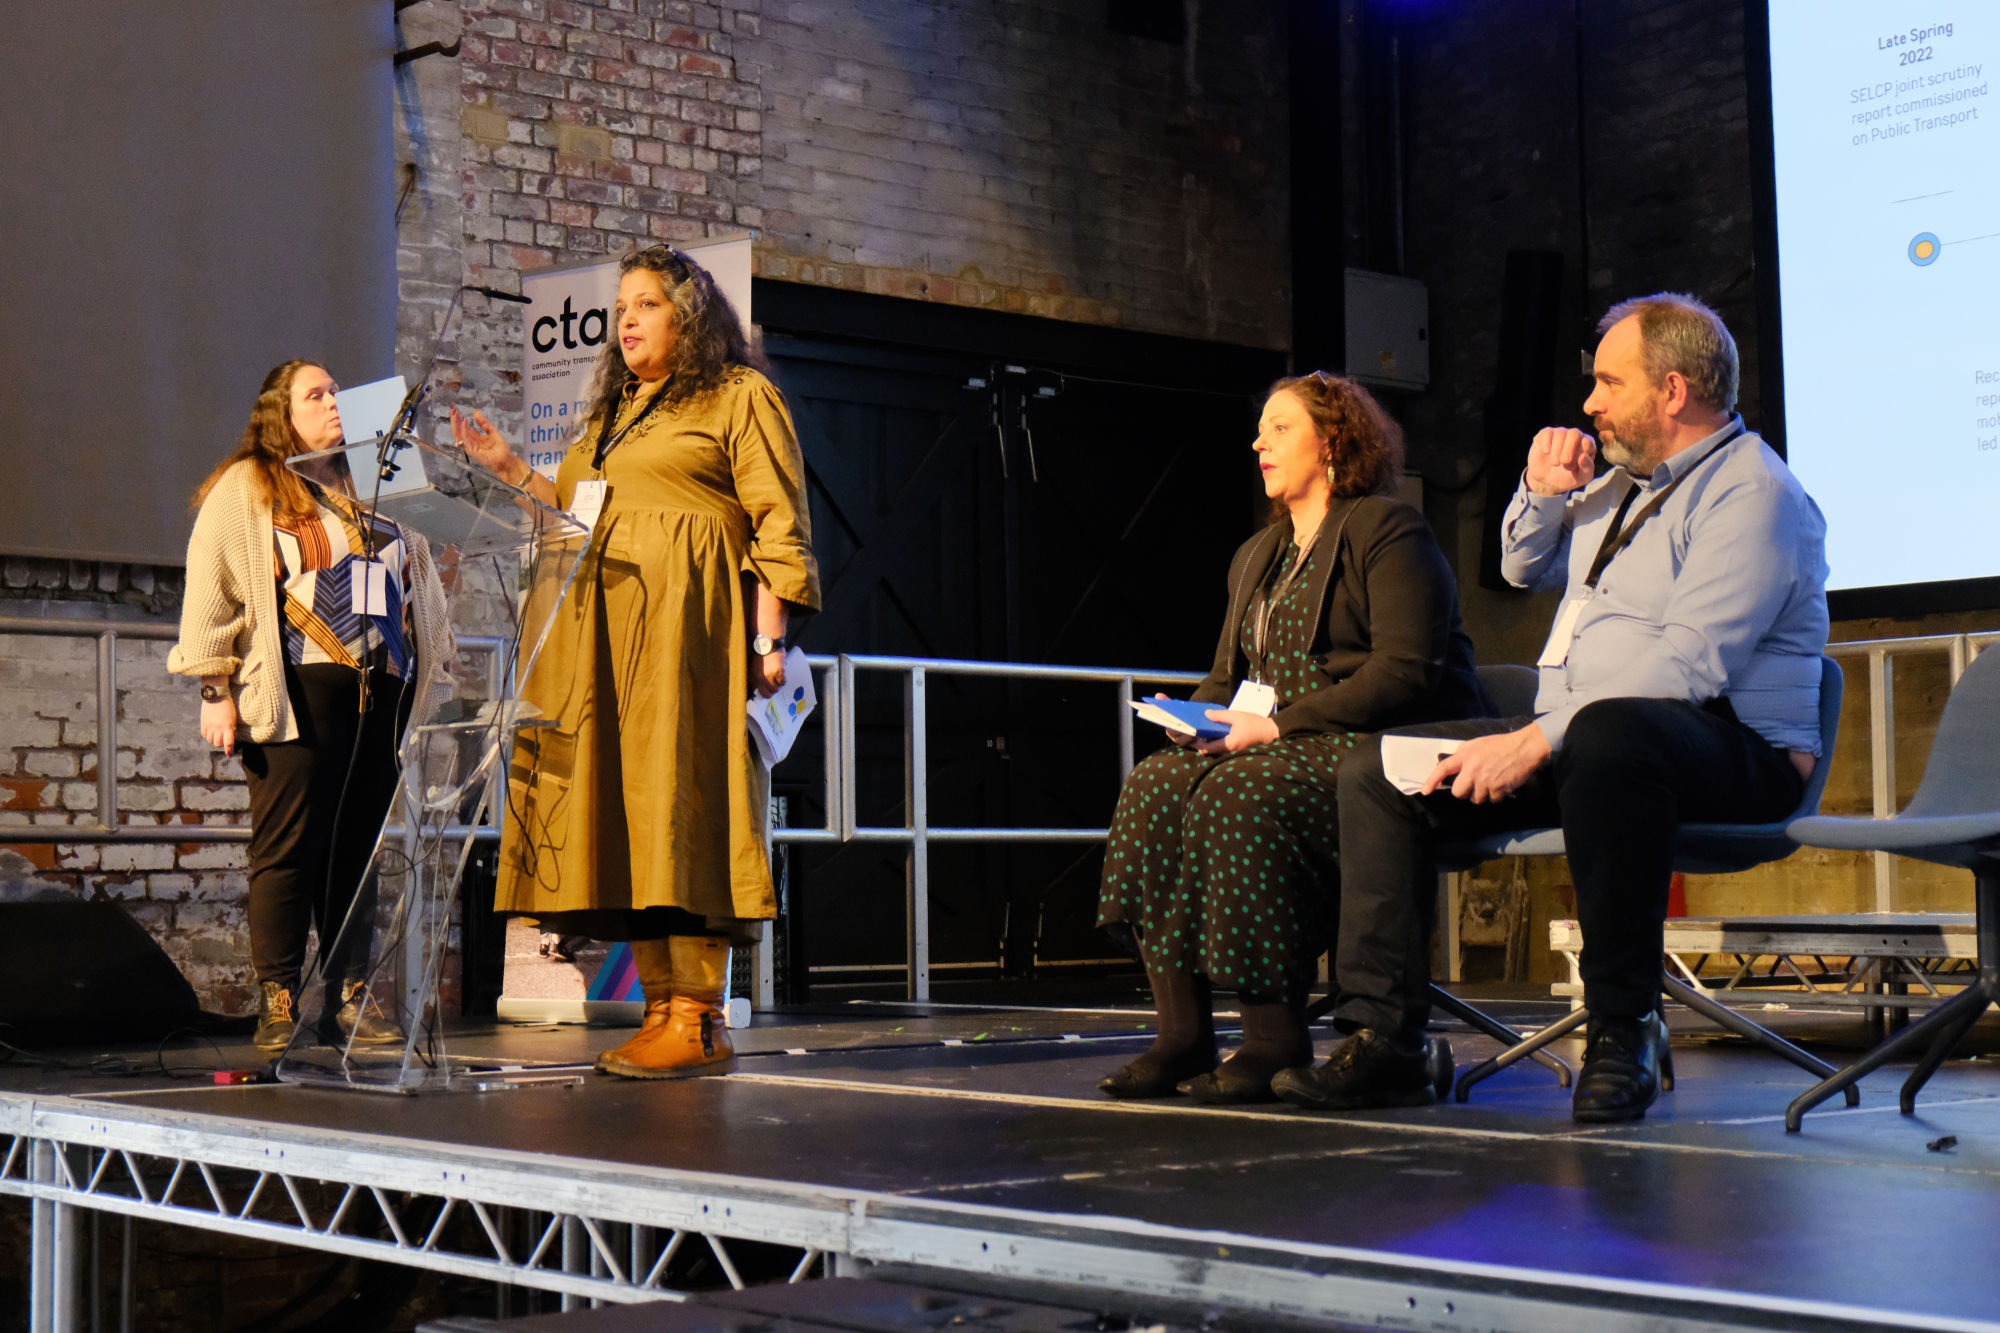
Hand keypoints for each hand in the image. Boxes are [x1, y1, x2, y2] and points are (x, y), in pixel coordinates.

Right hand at [199, 696, 237, 755]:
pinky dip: (207, 735)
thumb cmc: (227, 706)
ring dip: (214, 740)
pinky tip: (210, 732)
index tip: (229, 755)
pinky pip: (204, 734)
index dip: (229, 750)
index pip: (228, 743)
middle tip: (223, 740)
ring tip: (217, 735)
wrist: (215, 696)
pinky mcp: (203, 723)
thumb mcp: (233, 717)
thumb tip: (229, 735)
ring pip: (210, 740)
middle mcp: (217, 728)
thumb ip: (231, 727)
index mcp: (227, 727)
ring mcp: (209, 726)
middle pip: (217, 743)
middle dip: (221, 744)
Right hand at [451, 406, 524, 484]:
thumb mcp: (492, 431)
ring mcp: (470, 446)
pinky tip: (464, 421)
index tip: (454, 407)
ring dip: (455, 423)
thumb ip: (483, 422)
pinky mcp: (472, 450)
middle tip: (452, 408)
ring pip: (457, 434)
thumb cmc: (500, 448)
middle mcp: (469, 442)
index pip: (462, 426)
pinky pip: (465, 439)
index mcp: (473, 437)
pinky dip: (464, 429)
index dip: (458, 417)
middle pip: (457, 429)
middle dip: (454, 418)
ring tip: (455, 413)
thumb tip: (475, 412)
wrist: (506, 460)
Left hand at [749, 650, 785, 697]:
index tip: (768, 692)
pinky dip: (783, 680)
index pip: (760, 694)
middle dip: (772, 690)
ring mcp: (770, 675)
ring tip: (777, 678)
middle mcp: (761, 678)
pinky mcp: (778, 672)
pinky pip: (783, 682)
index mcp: (754, 678)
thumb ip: (754, 678)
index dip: (766, 694)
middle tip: (774, 684)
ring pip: (777, 689)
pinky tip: (781, 675)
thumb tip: (757, 689)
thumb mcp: (753, 668)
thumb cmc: (760, 656)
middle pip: (770, 693)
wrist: (767, 645)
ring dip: (778, 685)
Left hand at [1193, 709, 1279, 754]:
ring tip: (1203, 735)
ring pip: (1218, 749)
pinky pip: (1223, 747)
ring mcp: (1234, 751)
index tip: (1192, 738)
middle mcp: (1230, 750)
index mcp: (1229, 744)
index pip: (1210, 748)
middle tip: (1195, 737)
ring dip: (1210, 743)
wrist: (1270, 731)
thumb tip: (1206, 714)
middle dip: (1203, 745)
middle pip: (1212, 750)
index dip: (1200, 744)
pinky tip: (1214, 735)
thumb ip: (1220, 715)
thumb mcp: (1236, 716)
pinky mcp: (1237, 748)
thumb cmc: (1254, 723)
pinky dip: (1217, 742)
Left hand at [1421, 723, 1550, 802]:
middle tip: (1473, 784)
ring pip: (1476, 799)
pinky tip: (1501, 784)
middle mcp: (1473, 770)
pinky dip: (1495, 796)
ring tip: (1490, 781)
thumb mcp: (1477, 744)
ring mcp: (1486, 782)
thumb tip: (1451, 767)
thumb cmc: (1500, 745)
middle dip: (1464, 792)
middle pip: (1458, 793)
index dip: (1432, 780)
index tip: (1425, 791)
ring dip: (1481, 794)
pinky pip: (1492, 800)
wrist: (1524, 749)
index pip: (1443, 768)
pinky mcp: (1498, 790)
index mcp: (1466, 756)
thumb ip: (1462, 754)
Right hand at [1525, 427, 1596, 495]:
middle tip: (1564, 462)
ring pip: (1560, 433)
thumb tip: (1584, 456)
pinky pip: (1547, 433)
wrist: (1547, 482)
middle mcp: (1574, 436)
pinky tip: (1546, 453)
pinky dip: (1546, 443)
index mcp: (1586, 444)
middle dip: (1569, 449)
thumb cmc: (1567, 478)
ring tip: (1555, 463)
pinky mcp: (1545, 435)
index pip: (1588, 441)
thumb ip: (1587, 468)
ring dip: (1557, 450)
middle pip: (1575, 433)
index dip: (1580, 452)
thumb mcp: (1581, 478)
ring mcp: (1559, 434)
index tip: (1573, 466)